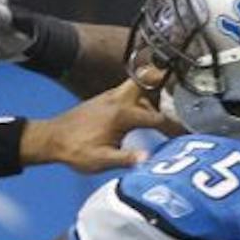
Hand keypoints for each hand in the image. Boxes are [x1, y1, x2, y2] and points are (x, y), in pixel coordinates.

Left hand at [21, 81, 181, 174]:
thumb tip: (148, 158)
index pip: (156, 119)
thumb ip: (125, 158)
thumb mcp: (100, 160)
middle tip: (184, 78)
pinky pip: (128, 91)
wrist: (50, 139)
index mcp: (121, 114)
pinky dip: (141, 93)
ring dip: (153, 86)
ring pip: (138, 84)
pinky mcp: (104, 100)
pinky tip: (145, 105)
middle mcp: (117, 100)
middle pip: (147, 80)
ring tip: (172, 91)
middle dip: (165, 79)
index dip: (175, 127)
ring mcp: (110, 97)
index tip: (189, 133)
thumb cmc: (74, 151)